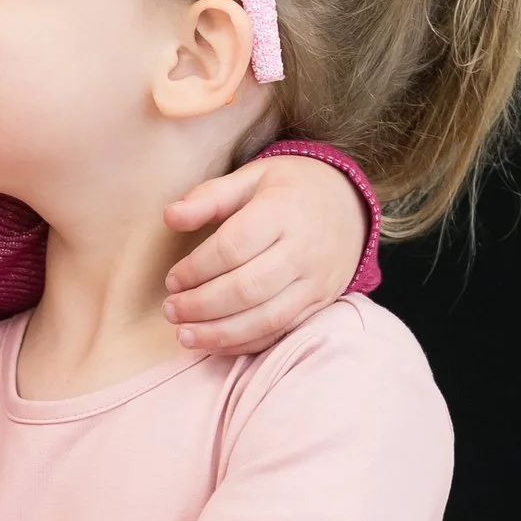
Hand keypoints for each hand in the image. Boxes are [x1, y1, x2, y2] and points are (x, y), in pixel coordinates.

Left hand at [162, 156, 366, 352]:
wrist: (350, 204)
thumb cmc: (290, 189)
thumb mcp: (252, 177)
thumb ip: (210, 197)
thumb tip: (170, 216)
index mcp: (284, 211)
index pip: (233, 247)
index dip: (196, 269)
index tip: (172, 280)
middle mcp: (304, 250)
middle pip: (247, 289)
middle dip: (202, 306)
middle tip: (171, 310)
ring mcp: (315, 282)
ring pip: (264, 319)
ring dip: (219, 333)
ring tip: (184, 335)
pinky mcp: (320, 304)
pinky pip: (280, 332)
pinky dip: (243, 343)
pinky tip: (214, 343)